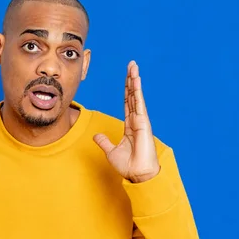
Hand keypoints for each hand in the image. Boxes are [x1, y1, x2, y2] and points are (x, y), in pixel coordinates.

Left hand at [93, 61, 159, 182]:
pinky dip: (137, 91)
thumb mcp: (111, 151)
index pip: (127, 103)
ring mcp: (141, 120)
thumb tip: (96, 136)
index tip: (127, 78)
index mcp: (130, 125)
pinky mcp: (143, 123)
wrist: (138, 174)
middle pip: (132, 95)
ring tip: (133, 66)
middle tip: (131, 65)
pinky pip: (138, 103)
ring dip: (134, 80)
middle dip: (131, 80)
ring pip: (136, 96)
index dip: (126, 89)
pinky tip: (136, 80)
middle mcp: (136, 120)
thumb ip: (104, 142)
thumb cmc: (128, 166)